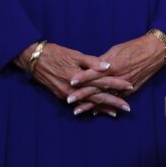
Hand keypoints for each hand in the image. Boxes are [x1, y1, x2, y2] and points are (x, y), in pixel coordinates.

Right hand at [17, 41, 133, 115]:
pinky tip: (96, 110)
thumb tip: (108, 67)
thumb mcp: (76, 55)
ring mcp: (67, 95)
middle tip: (127, 108)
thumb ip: (92, 62)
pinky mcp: (62, 96)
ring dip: (101, 108)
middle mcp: (74, 89)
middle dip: (113, 102)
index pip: (103, 82)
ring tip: (114, 112)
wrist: (35, 60)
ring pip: (88, 103)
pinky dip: (88, 107)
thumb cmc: (56, 54)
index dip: (117, 84)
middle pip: (98, 97)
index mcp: (80, 77)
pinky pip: (78, 104)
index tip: (130, 86)